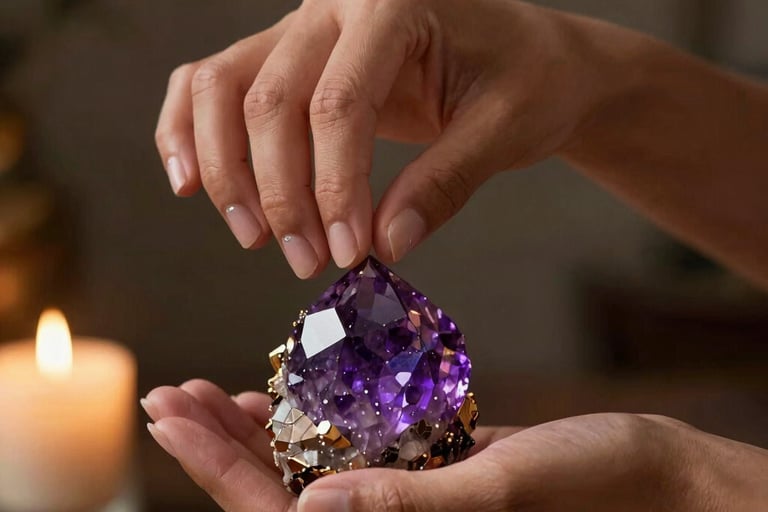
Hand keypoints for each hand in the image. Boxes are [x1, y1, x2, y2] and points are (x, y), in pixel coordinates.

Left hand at [142, 380, 767, 510]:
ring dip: (255, 429)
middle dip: (217, 444)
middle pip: (277, 490)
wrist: (649, 476)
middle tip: (169, 394)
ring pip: (307, 466)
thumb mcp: (503, 491)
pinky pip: (351, 445)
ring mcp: (403, 497)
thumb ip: (408, 505)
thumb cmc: (596, 490)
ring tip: (207, 389)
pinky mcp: (425, 466)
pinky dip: (316, 416)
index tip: (172, 415)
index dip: (217, 468)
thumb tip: (309, 509)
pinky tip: (287, 390)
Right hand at [154, 0, 625, 276]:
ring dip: (227, 169)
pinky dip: (188, 128)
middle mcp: (335, 2)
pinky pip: (216, 81)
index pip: (339, 104)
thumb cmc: (528, 80)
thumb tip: (384, 245)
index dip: (334, 187)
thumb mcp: (504, 130)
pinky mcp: (290, 54)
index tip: (347, 252)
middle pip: (270, 100)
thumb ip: (442, 184)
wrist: (532, 56)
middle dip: (281, 193)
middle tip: (306, 260)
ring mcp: (303, 24)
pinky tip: (189, 181)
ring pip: (224, 88)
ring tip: (255, 236)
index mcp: (393, 3)